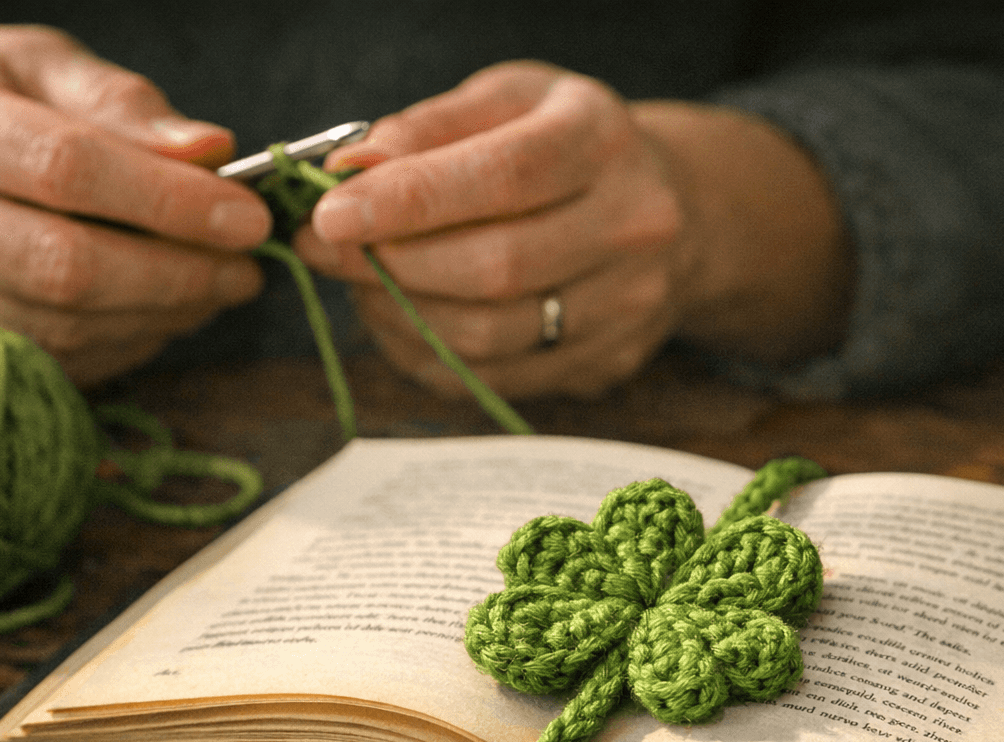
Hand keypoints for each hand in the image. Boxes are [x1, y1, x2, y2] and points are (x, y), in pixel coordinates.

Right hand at [0, 26, 271, 384]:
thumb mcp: (34, 66)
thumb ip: (122, 103)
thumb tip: (212, 151)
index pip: (69, 169)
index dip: (172, 202)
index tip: (248, 218)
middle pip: (67, 267)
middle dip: (179, 276)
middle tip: (246, 270)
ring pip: (61, 330)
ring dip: (159, 320)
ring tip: (211, 291)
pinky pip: (45, 365)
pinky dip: (120, 347)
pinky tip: (156, 316)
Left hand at [296, 61, 692, 399]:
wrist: (678, 212)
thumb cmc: (568, 146)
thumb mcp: (510, 101)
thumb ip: (431, 127)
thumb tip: (352, 169)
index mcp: (602, 141)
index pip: (503, 178)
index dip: (409, 201)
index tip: (330, 214)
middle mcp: (632, 226)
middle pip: (495, 268)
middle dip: (392, 263)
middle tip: (325, 248)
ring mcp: (628, 305)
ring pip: (490, 335)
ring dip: (403, 314)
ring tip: (363, 280)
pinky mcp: (608, 362)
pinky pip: (495, 379)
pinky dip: (429, 355)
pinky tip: (405, 319)